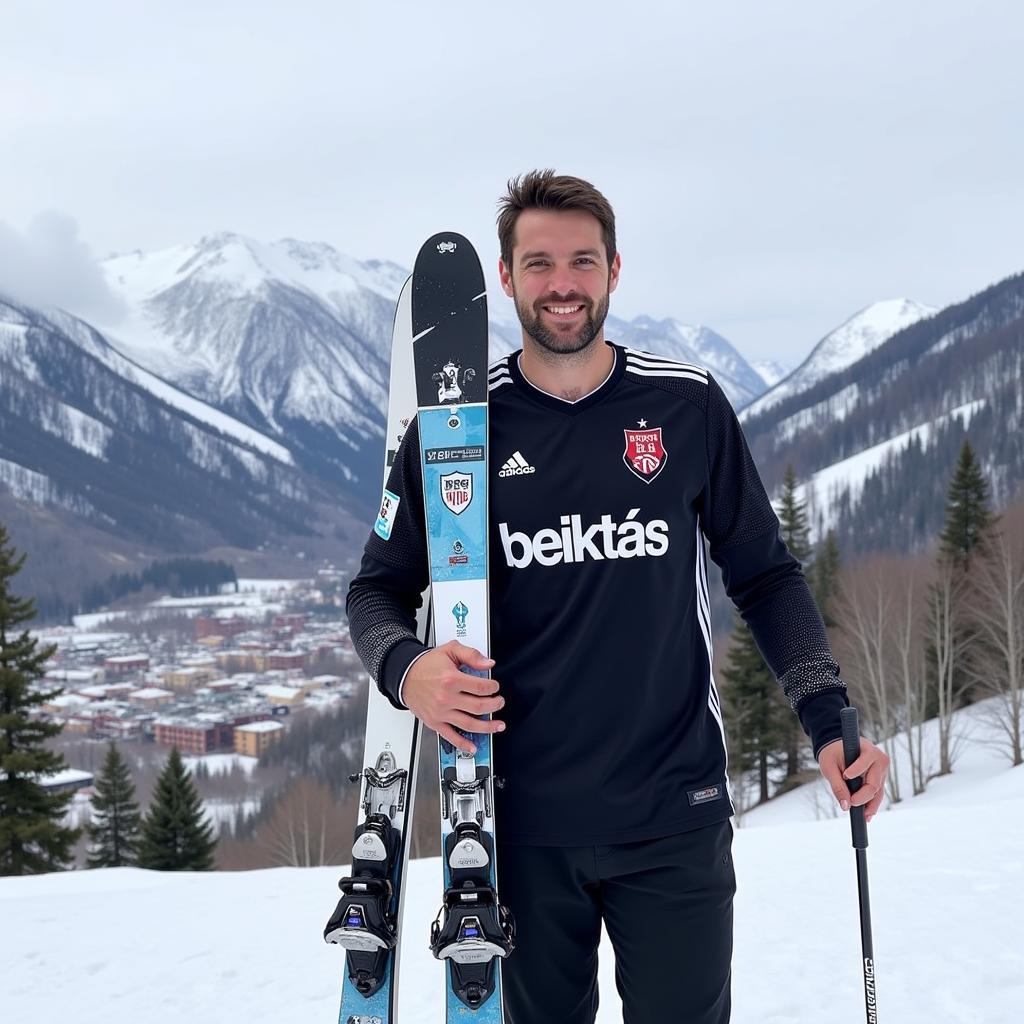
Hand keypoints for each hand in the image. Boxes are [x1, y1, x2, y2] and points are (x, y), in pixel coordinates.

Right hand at [402, 640, 504, 754]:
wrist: (404, 676)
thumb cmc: (426, 665)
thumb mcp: (450, 650)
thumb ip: (471, 655)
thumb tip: (488, 663)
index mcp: (451, 679)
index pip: (481, 687)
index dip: (493, 687)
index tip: (495, 687)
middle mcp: (446, 698)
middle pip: (479, 706)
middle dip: (495, 705)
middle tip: (499, 702)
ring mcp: (440, 712)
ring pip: (469, 724)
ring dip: (487, 727)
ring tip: (498, 725)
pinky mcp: (434, 722)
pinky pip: (450, 736)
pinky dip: (463, 744)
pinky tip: (473, 746)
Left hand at [817, 736, 888, 822]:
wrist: (837, 747)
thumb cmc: (832, 753)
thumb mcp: (829, 766)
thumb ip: (837, 786)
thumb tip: (846, 806)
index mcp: (868, 751)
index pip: (864, 766)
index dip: (855, 773)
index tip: (845, 777)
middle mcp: (880, 760)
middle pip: (874, 784)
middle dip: (863, 797)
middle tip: (851, 804)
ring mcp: (882, 771)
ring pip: (878, 792)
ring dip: (870, 805)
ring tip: (864, 816)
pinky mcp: (880, 779)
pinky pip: (877, 794)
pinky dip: (872, 804)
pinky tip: (867, 814)